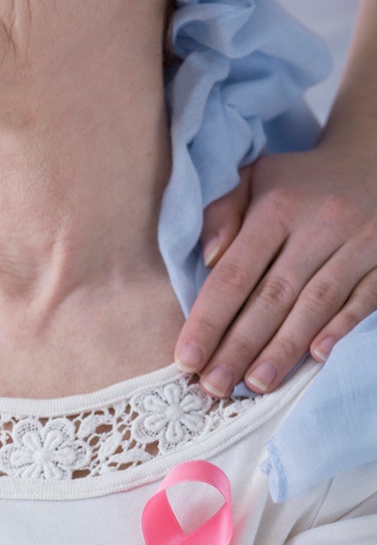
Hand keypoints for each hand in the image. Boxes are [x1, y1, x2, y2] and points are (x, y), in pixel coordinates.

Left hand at [175, 144, 376, 396]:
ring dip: (284, 349)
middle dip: (240, 346)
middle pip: (272, 297)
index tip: (186, 358)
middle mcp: (319, 227)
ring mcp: (359, 244)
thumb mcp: (254, 178)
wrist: (376, 158)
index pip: (235, 273)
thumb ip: (221, 213)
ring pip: (316, 305)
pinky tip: (315, 359)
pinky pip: (364, 299)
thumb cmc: (298, 180)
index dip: (209, 319)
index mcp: (277, 209)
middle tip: (214, 386)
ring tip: (255, 385)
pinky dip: (340, 328)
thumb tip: (207, 257)